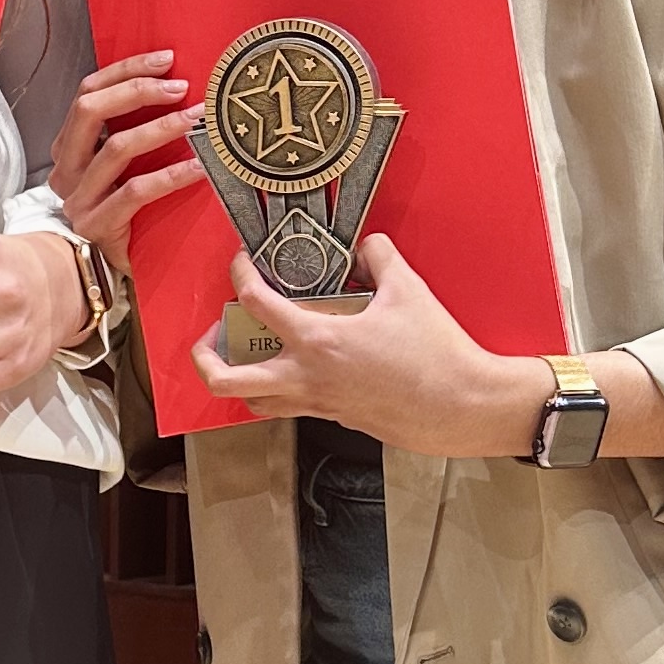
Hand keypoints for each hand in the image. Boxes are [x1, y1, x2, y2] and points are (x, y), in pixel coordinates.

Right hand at [50, 47, 203, 259]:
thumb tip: (173, 89)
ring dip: (161, 127)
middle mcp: (66, 170)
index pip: (87, 93)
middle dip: (138, 90)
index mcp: (67, 148)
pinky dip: (172, 175)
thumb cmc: (118, 214)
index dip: (125, 71)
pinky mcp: (99, 225)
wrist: (97, 273)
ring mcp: (79, 199)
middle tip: (180, 87)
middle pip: (91, 111)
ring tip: (196, 119)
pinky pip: (137, 191)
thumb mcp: (115, 169)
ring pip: (116, 148)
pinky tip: (199, 167)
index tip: (165, 59)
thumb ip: (126, 133)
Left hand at [191, 233, 542, 454]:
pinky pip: (288, 407)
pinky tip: (294, 367)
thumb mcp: (408, 290)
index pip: (256, 303)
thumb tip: (366, 247)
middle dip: (203, 357)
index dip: (241, 275)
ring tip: (244, 356)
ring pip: (253, 402)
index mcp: (316, 341)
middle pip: (225, 380)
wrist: (459, 405)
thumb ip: (379, 258)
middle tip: (209, 335)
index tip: (242, 262)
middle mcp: (305, 378)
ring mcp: (316, 403)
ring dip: (238, 380)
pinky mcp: (334, 417)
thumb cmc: (434, 353)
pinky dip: (277, 389)